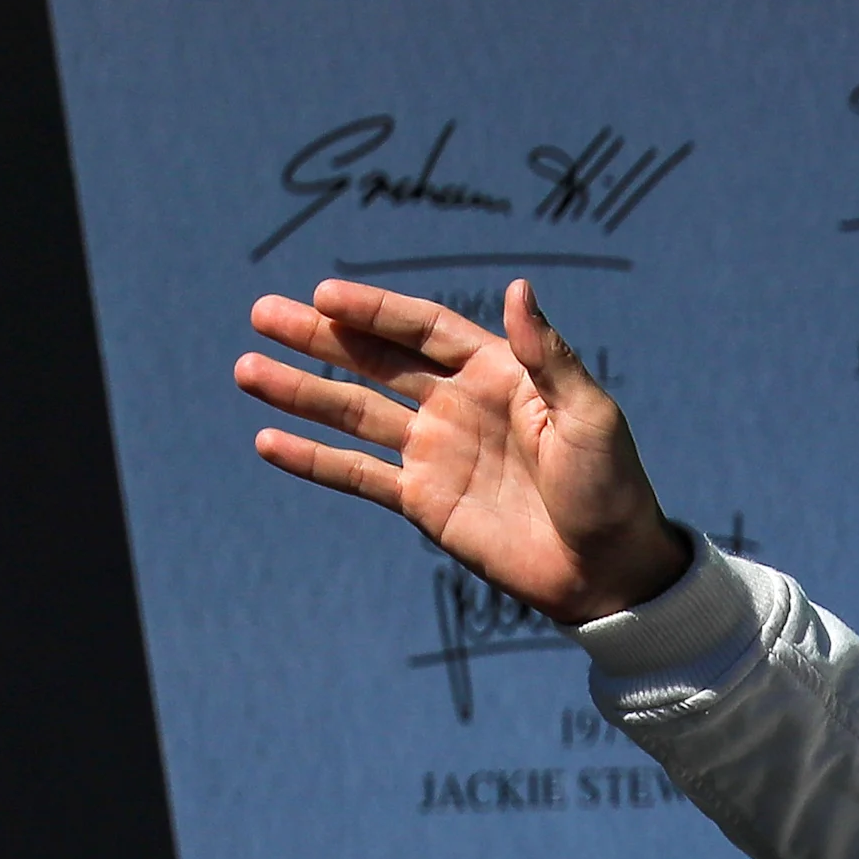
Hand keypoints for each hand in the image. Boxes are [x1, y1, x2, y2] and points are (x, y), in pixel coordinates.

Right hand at [236, 279, 687, 624]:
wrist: (608, 569)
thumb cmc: (612, 487)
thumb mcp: (590, 416)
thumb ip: (547, 356)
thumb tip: (518, 288)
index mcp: (500, 374)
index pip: (424, 330)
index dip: (375, 310)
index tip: (322, 294)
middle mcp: (460, 405)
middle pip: (377, 360)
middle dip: (321, 338)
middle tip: (263, 314)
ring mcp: (436, 452)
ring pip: (355, 412)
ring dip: (303, 391)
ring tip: (246, 369)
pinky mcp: (423, 501)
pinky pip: (357, 474)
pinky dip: (314, 459)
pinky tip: (268, 440)